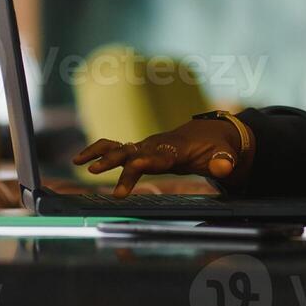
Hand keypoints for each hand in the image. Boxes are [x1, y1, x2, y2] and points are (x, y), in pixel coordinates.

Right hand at [71, 119, 247, 197]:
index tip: (134, 165)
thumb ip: (224, 162)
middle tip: (95, 171)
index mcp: (176, 149)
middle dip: (113, 160)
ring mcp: (147, 146)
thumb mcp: (226, 155)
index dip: (146, 162)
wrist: (211, 134)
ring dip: (100, 153)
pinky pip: (116, 149)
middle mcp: (157, 145)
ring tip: (78, 162)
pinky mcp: (141, 150)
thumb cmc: (218, 148)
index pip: (158, 157)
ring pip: (119, 147)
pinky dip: (99, 152)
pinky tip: (80, 160)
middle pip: (132, 153)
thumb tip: (224, 168)